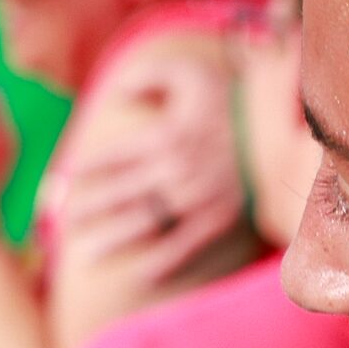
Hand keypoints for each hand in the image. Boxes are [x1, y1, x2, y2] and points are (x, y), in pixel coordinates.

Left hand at [57, 58, 246, 286]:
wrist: (284, 126)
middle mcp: (173, 171)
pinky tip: (141, 275)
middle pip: (119, 195)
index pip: (113, 158)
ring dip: (111, 241)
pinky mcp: (219, 219)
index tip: (66, 178)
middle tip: (64, 221)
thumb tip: (117, 91)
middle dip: (88, 209)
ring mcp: (195, 199)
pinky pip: (184, 246)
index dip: (87, 169)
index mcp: (162, 137)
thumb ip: (148, 77)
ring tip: (84, 256)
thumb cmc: (234, 96)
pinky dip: (163, 263)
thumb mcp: (189, 72)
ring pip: (142, 225)